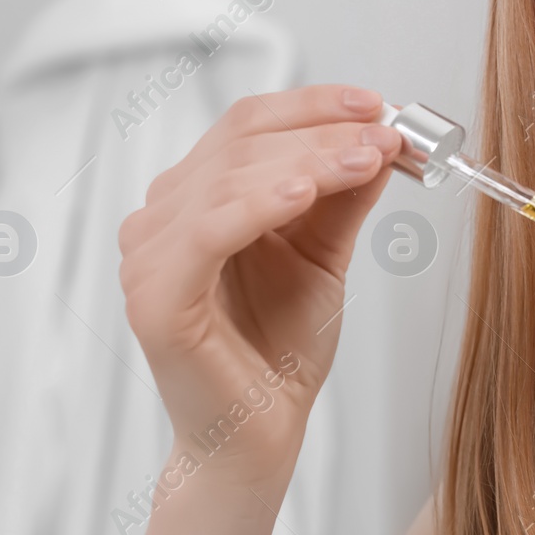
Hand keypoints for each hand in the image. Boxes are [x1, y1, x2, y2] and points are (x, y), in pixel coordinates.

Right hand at [118, 84, 405, 488]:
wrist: (261, 430)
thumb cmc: (279, 347)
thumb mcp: (324, 253)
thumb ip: (343, 196)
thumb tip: (379, 137)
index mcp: (195, 197)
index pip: (246, 123)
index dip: (312, 106)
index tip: (375, 104)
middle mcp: (162, 218)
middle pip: (241, 143)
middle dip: (323, 133)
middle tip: (384, 136)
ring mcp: (150, 256)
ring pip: (229, 177)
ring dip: (309, 161)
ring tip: (366, 160)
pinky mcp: (156, 298)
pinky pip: (208, 231)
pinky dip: (258, 204)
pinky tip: (304, 192)